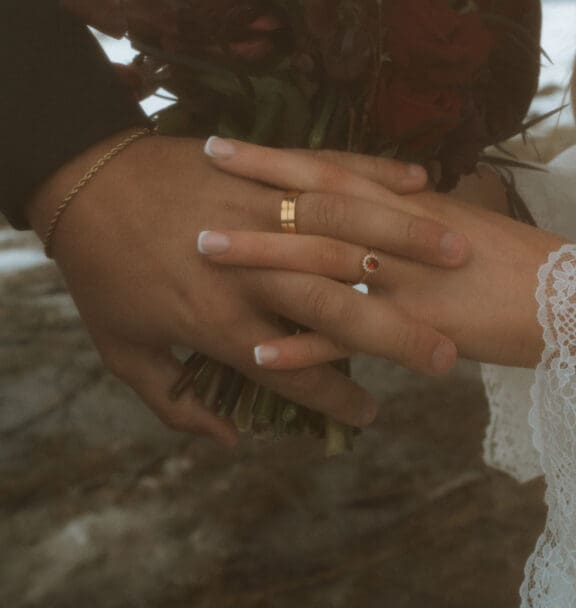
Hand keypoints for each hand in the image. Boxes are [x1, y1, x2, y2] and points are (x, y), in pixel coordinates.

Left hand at [26, 132, 464, 442]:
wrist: (83, 185)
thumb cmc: (100, 272)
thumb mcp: (124, 351)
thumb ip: (174, 401)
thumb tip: (226, 434)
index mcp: (224, 326)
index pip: (301, 377)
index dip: (341, 401)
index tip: (373, 417)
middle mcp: (259, 277)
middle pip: (347, 311)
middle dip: (404, 336)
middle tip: (447, 358)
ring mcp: (268, 221)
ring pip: (353, 236)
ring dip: (412, 247)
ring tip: (461, 261)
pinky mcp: (268, 177)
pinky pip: (331, 173)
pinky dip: (376, 175)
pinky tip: (417, 180)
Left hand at [199, 143, 563, 369]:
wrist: (568, 298)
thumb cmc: (514, 259)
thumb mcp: (454, 221)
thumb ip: (406, 212)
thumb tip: (371, 198)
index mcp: (405, 203)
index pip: (329, 170)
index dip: (274, 157)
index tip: (221, 145)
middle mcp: (397, 232)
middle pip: (315, 204)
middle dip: (253, 192)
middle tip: (195, 182)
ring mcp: (402, 279)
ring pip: (321, 262)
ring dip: (261, 257)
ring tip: (205, 252)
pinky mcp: (413, 327)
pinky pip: (347, 339)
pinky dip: (301, 347)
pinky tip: (258, 352)